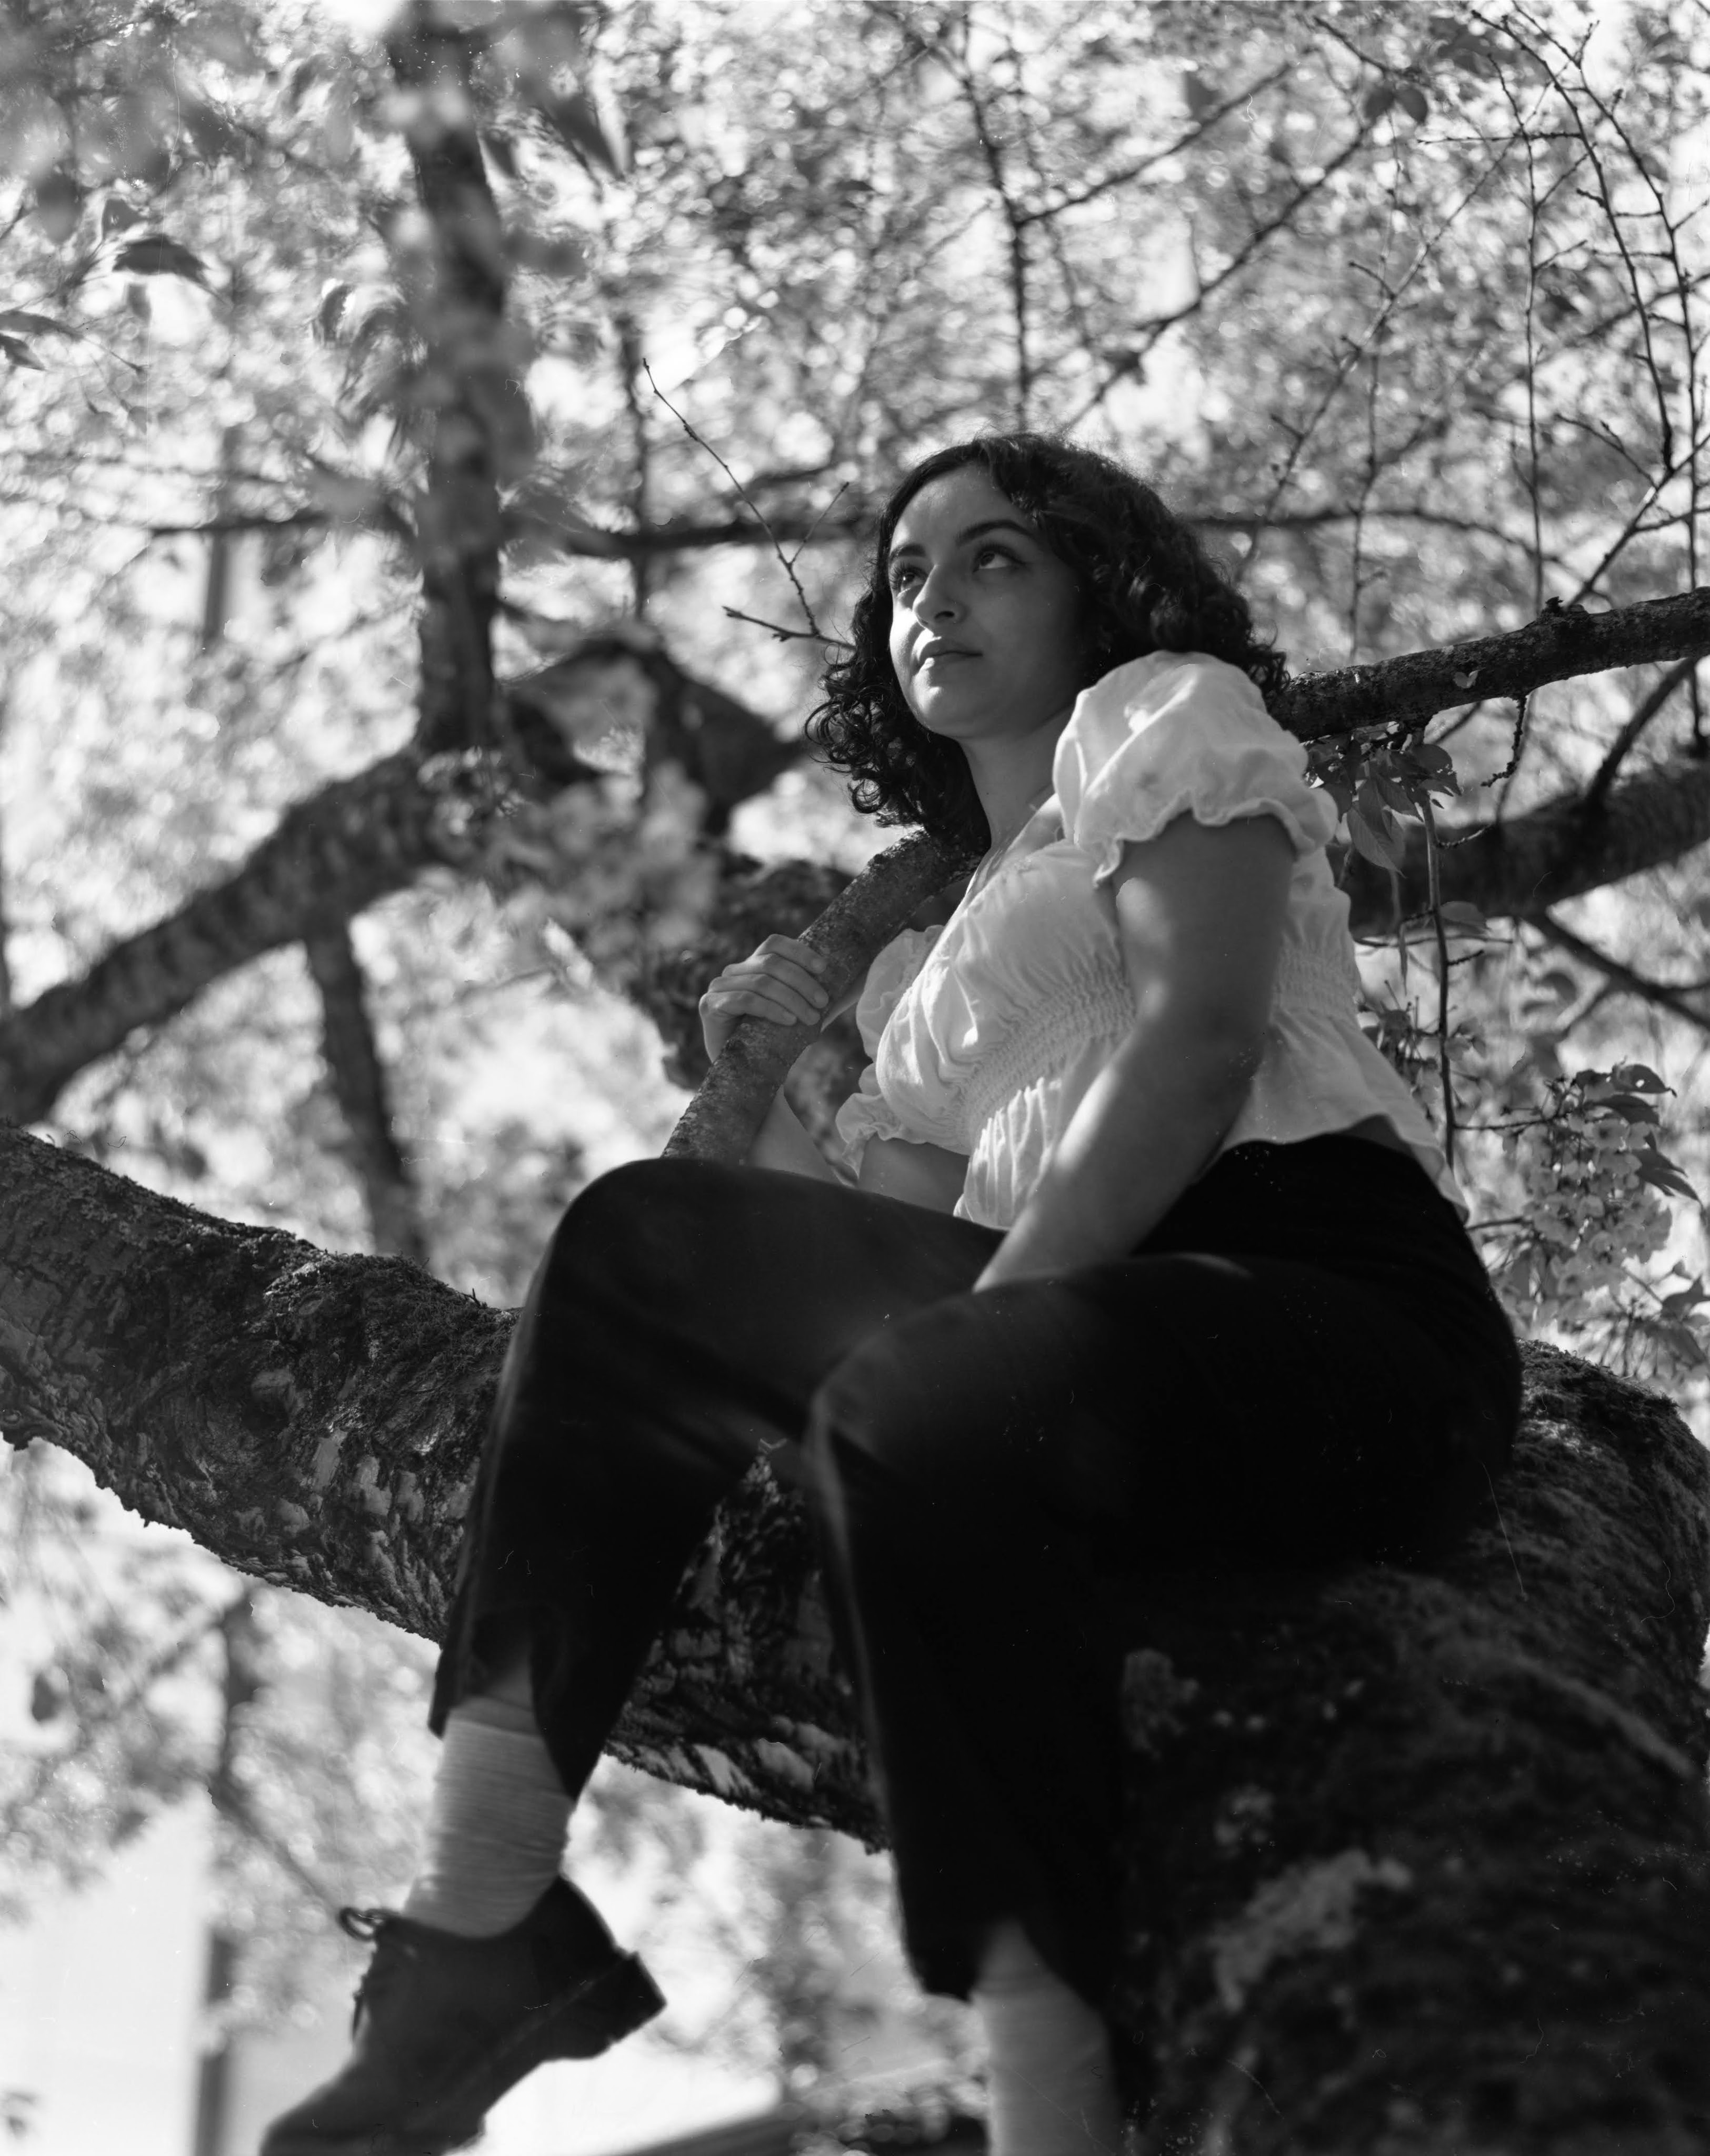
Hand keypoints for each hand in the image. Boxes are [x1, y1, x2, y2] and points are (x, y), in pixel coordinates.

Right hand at [699, 935, 831, 1062]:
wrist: (747, 1074)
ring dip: (792, 999)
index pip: (774, 944)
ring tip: (811, 1018)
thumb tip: (854, 980)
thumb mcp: (796, 1011)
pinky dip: (771, 1009)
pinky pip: (745, 1000)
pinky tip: (789, 1021)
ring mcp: (718, 987)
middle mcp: (732, 972)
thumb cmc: (773, 1040)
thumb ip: (813, 994)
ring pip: (761, 982)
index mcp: (751, 965)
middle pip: (770, 963)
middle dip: (802, 982)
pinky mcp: (710, 1006)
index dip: (799, 951)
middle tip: (823, 1003)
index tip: (823, 968)